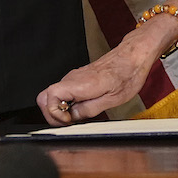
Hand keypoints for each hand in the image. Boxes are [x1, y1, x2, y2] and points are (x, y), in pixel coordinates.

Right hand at [37, 25, 171, 125]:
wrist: (133, 56)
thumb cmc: (127, 74)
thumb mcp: (113, 99)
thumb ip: (89, 109)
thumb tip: (72, 117)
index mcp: (80, 83)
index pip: (48, 97)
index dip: (54, 114)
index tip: (68, 121)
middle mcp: (73, 78)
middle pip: (45, 98)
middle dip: (52, 114)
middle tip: (69, 122)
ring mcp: (73, 77)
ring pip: (52, 96)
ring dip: (60, 110)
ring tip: (78, 115)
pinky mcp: (77, 78)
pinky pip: (63, 92)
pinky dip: (66, 104)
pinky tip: (82, 107)